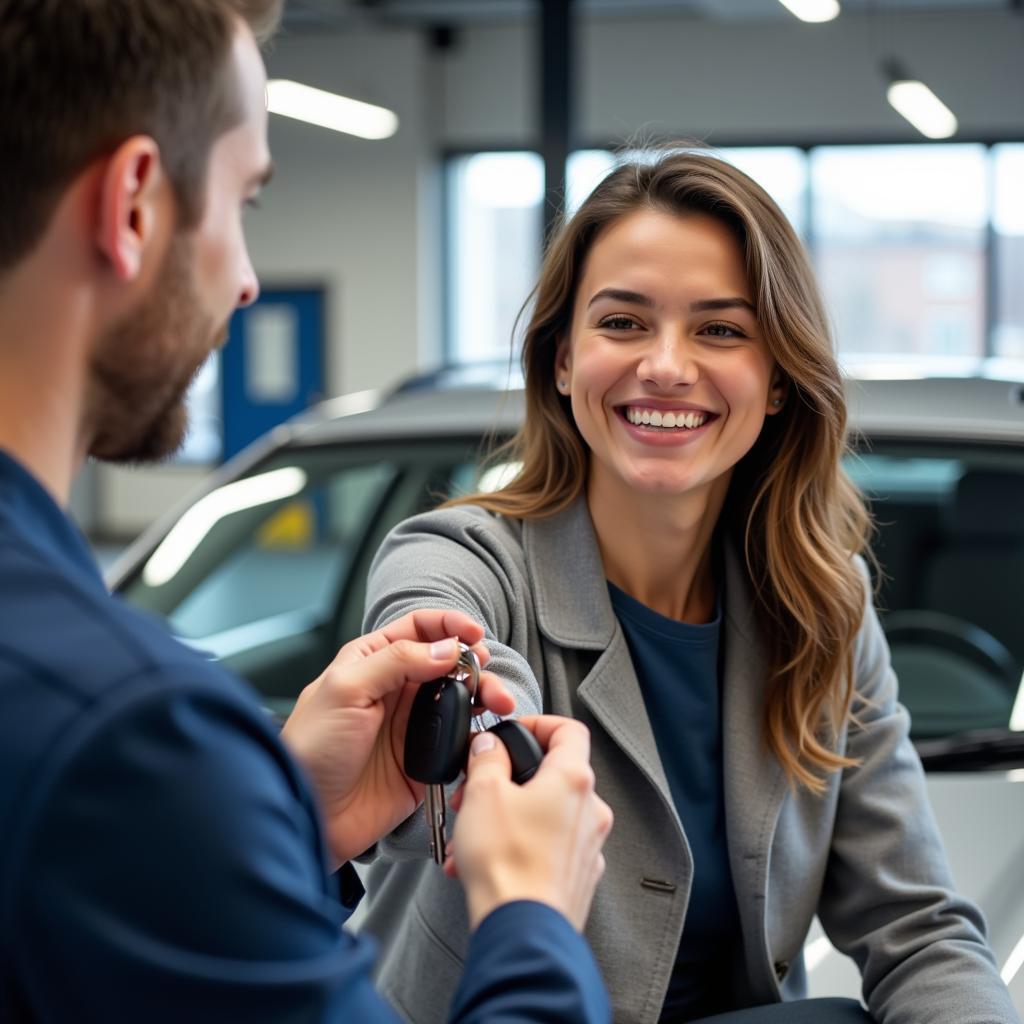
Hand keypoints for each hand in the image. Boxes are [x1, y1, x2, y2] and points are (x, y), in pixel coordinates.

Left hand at [280, 610, 513, 866]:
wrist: (311, 815)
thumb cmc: (310, 749)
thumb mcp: (346, 690)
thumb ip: (396, 661)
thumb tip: (445, 648)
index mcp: (372, 661)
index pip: (419, 628)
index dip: (449, 625)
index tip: (474, 635)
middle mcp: (395, 688)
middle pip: (448, 662)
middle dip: (475, 664)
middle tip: (487, 678)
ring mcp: (412, 724)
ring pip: (461, 699)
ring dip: (485, 696)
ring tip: (499, 703)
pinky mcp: (425, 758)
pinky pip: (461, 740)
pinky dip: (479, 734)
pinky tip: (486, 733)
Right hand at [445, 716, 612, 931]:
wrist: (521, 932)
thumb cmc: (507, 865)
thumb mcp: (483, 793)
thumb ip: (487, 758)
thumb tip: (489, 747)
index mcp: (573, 780)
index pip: (569, 730)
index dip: (540, 724)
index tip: (514, 732)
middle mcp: (590, 810)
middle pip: (552, 775)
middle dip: (509, 779)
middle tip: (478, 790)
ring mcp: (587, 846)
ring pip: (546, 814)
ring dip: (508, 816)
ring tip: (472, 834)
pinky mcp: (577, 876)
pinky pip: (547, 848)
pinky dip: (518, 847)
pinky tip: (484, 861)